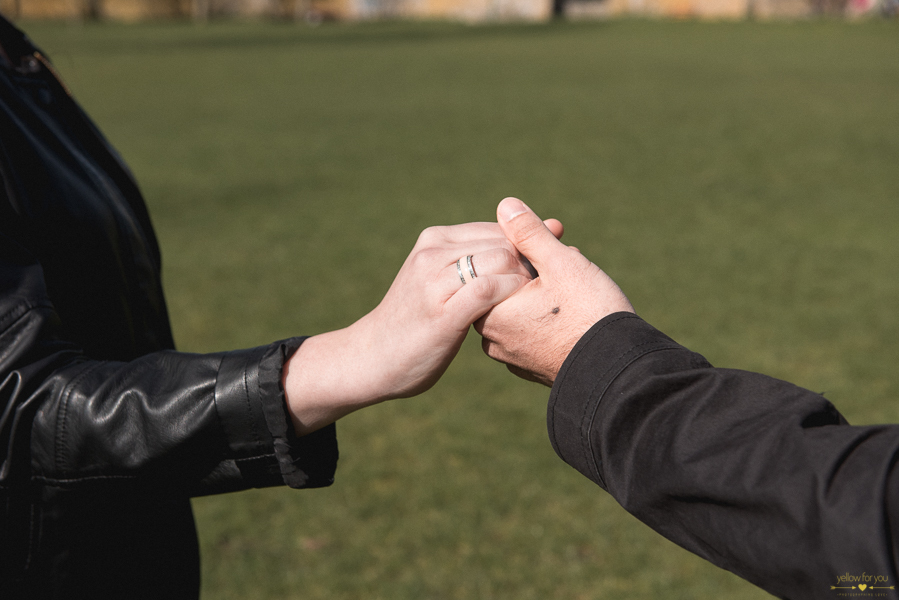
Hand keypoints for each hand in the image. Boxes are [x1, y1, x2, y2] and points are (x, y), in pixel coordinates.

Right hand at [283, 219, 561, 434]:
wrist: (371, 358)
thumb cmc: (415, 322)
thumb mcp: (439, 282)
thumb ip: (473, 263)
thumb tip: (520, 244)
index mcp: (435, 240)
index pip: (497, 229)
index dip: (529, 243)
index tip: (552, 258)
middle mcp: (433, 252)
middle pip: (503, 242)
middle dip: (533, 260)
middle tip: (551, 285)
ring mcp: (435, 280)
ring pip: (500, 261)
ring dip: (526, 279)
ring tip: (538, 300)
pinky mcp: (443, 312)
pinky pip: (490, 290)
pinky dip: (513, 295)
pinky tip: (522, 311)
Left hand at [476, 198, 634, 386]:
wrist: (620, 372)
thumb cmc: (590, 315)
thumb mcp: (560, 263)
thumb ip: (529, 234)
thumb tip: (505, 206)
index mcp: (490, 314)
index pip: (495, 267)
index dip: (527, 249)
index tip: (557, 245)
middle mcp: (494, 340)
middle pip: (509, 288)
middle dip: (538, 270)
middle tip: (571, 262)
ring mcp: (514, 358)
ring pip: (522, 310)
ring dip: (545, 292)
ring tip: (578, 286)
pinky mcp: (533, 369)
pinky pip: (534, 333)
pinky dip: (550, 319)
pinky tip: (577, 312)